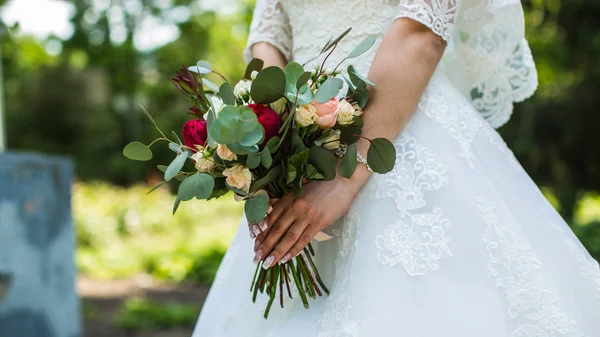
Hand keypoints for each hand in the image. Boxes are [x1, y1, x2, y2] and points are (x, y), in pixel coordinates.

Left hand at [252, 166, 369, 268]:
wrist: (341, 180)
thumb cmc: (321, 185)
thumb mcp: (299, 191)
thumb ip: (287, 203)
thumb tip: (275, 218)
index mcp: (287, 199)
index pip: (270, 219)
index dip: (261, 233)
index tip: (254, 245)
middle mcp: (294, 207)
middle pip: (276, 230)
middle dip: (265, 246)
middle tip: (256, 259)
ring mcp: (307, 215)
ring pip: (288, 237)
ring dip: (276, 252)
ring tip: (268, 263)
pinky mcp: (319, 222)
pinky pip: (304, 239)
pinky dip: (294, 251)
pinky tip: (286, 259)